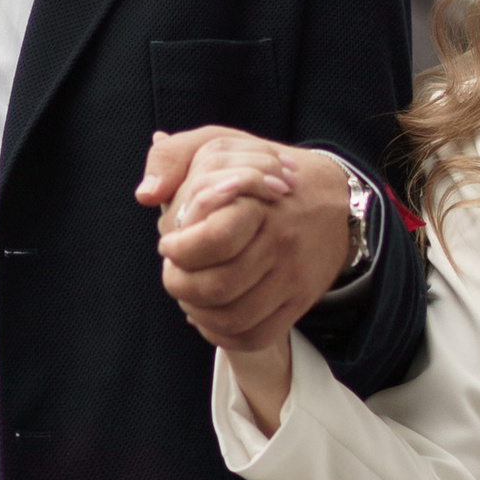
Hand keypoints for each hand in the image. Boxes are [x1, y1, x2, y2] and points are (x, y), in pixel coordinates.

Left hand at [139, 125, 358, 349]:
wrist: (333, 196)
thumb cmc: (261, 171)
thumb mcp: (217, 144)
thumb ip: (171, 158)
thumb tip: (146, 195)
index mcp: (259, 202)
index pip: (215, 240)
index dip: (180, 250)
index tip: (169, 245)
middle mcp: (281, 243)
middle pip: (217, 287)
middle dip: (180, 285)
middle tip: (174, 272)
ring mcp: (293, 277)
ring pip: (233, 318)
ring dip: (197, 312)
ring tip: (189, 293)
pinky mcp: (300, 302)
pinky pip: (256, 335)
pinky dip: (223, 334)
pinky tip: (209, 314)